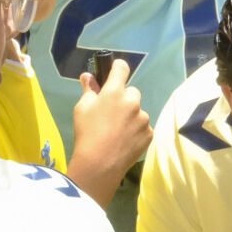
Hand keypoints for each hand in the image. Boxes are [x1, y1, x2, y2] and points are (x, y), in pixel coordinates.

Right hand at [67, 60, 151, 201]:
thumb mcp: (82, 108)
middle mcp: (133, 101)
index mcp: (115, 92)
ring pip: (138, 111)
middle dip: (123, 98)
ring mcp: (144, 118)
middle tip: (112, 113)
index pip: (121, 68)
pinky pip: (143, 127)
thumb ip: (89, 89)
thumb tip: (88, 76)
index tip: (114, 73)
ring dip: (131, 116)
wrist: (100, 163)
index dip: (117, 68)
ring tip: (118, 131)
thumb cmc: (87, 133)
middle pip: (131, 92)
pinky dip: (136, 130)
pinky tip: (125, 141)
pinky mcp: (150, 133)